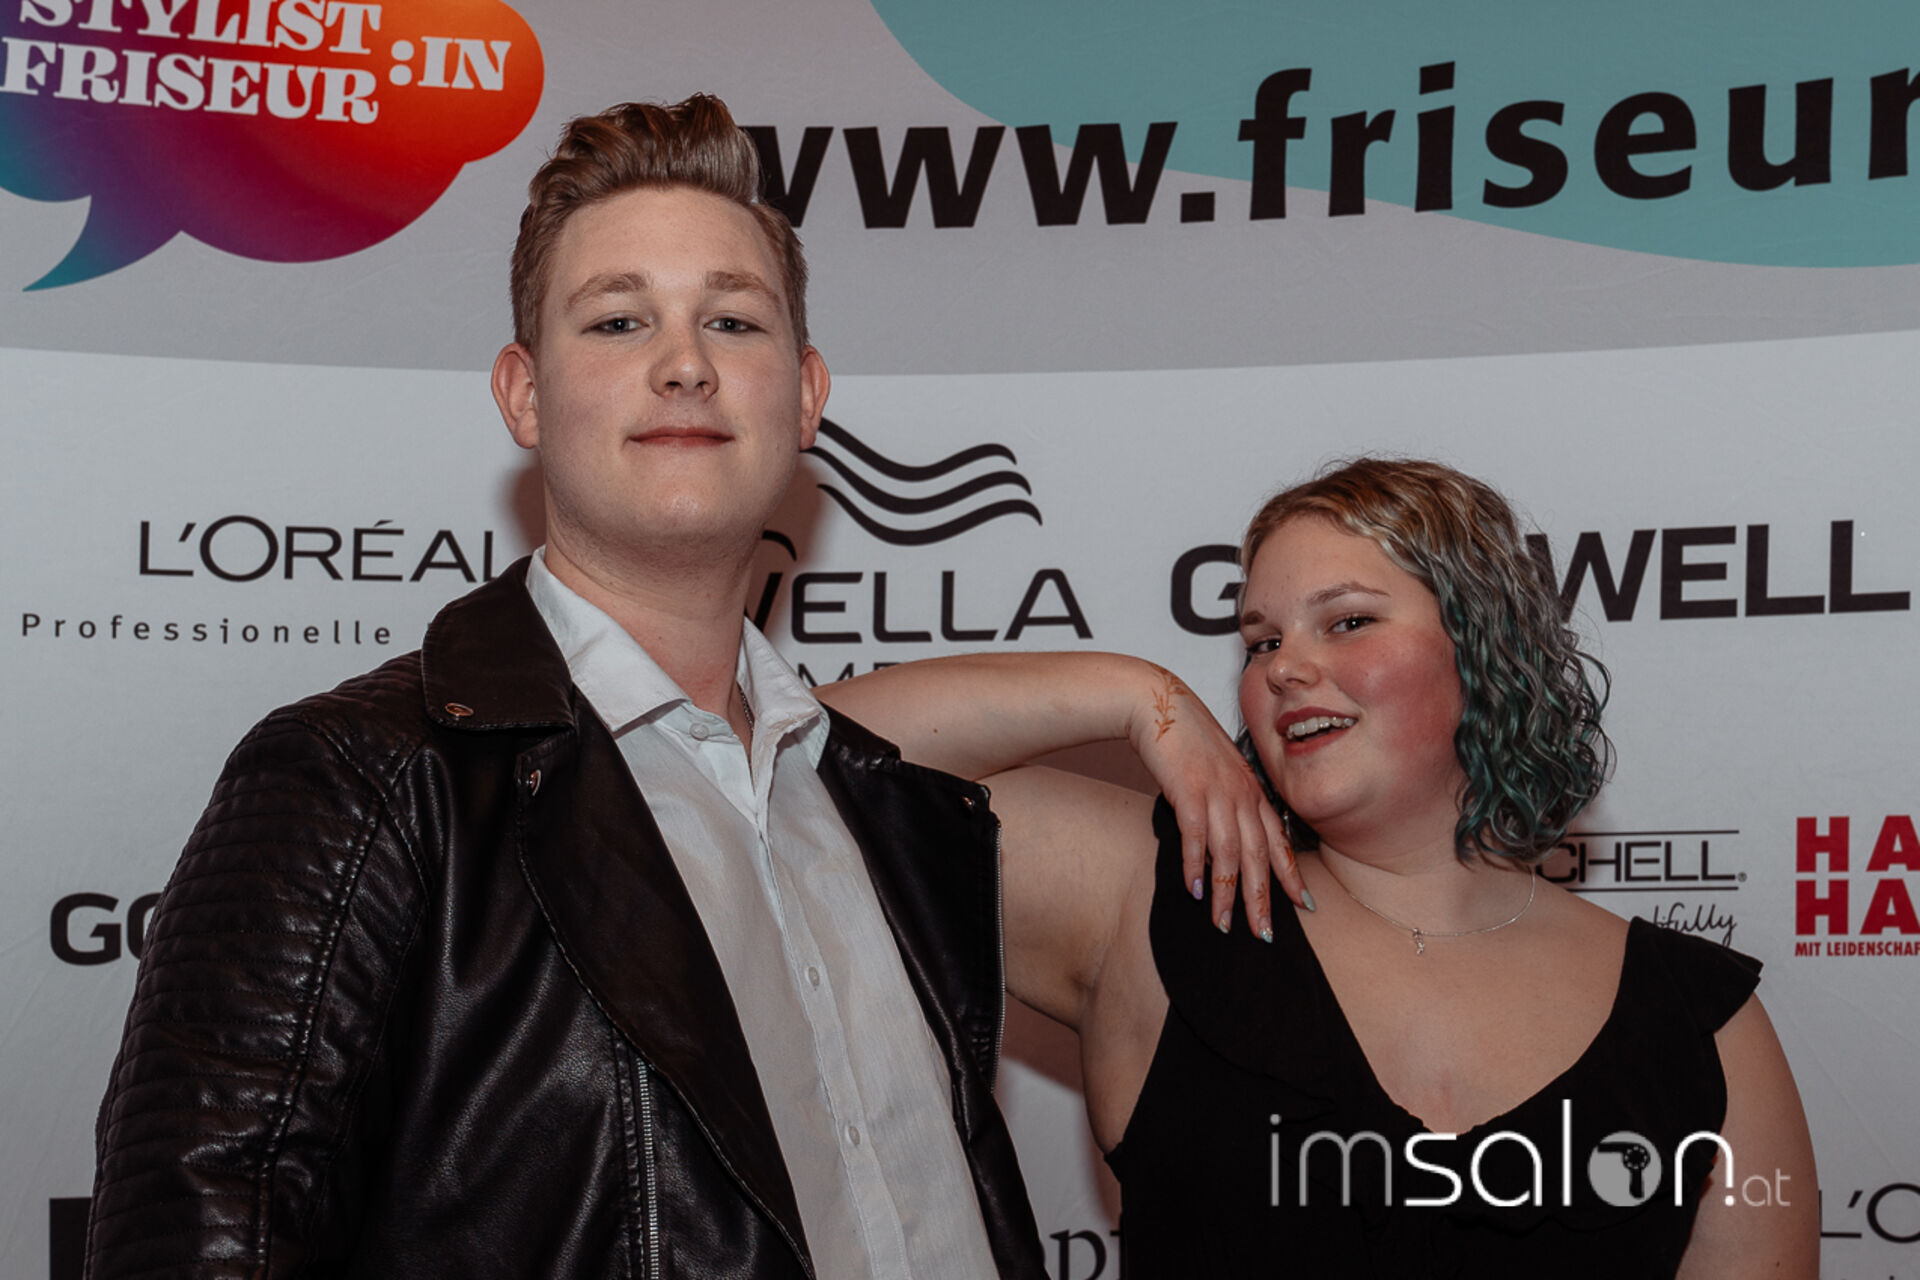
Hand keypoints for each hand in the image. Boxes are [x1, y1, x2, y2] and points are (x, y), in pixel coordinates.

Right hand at [1126, 665, 1310, 938]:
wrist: (1158, 703)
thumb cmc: (1186, 737)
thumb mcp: (1218, 770)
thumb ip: (1228, 801)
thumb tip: (1226, 837)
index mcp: (1251, 790)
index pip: (1279, 840)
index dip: (1291, 875)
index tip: (1303, 905)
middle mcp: (1241, 794)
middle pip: (1259, 856)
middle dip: (1262, 899)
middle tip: (1264, 934)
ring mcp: (1216, 792)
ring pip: (1230, 854)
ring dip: (1227, 894)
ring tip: (1223, 925)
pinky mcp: (1188, 790)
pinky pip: (1196, 837)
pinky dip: (1196, 867)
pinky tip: (1194, 890)